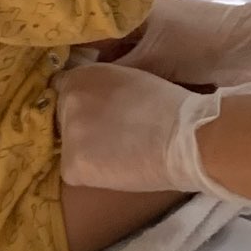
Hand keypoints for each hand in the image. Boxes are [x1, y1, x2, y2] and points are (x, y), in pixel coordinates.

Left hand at [56, 61, 235, 195]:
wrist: (188, 138)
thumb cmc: (171, 107)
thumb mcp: (129, 79)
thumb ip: (103, 87)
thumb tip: (94, 102)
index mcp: (82, 74)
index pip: (64, 91)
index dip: (83, 107)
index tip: (99, 118)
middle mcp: (68, 100)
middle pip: (62, 120)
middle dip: (82, 128)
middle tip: (114, 138)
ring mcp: (68, 133)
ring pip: (68, 147)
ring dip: (86, 152)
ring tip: (119, 155)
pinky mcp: (73, 165)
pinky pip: (73, 172)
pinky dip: (90, 175)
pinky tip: (116, 170)